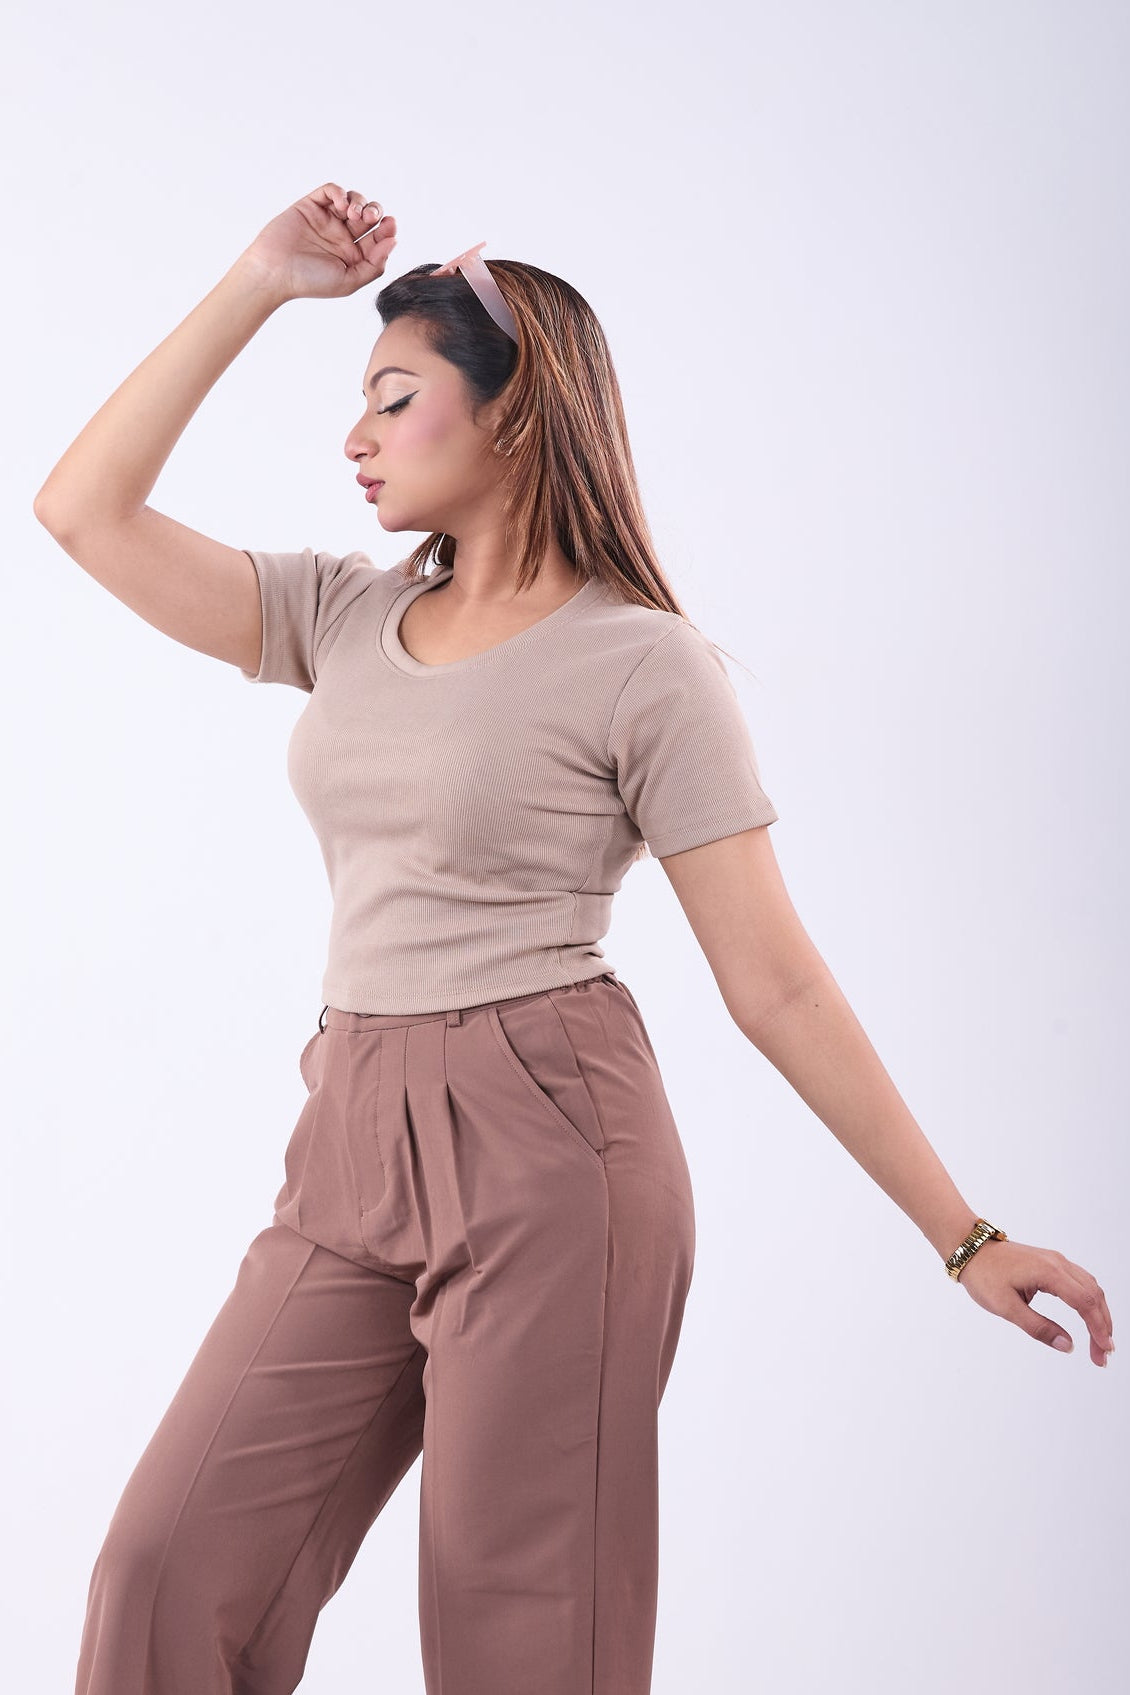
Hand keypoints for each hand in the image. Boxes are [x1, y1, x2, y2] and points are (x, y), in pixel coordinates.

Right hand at [234, 182, 397, 303]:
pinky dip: (339, 192)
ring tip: (353, 213)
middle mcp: (342, 236)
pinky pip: (330, 191)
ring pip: (353, 200)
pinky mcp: (311, 206)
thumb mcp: (349, 280)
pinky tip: (340, 205)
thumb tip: (393, 242)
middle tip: (370, 217)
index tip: (390, 226)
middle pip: (368, 215)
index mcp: (353, 255)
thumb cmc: (310, 282)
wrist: (275, 272)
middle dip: (375, 211)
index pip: (377, 237)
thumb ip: (374, 265)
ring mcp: (327, 219)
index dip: (387, 229)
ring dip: (359, 201)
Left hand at [957, 1238, 1113, 1366]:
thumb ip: (1037, 1327)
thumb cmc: (984, 1275)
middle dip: (1102, 1326)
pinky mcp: (1051, 1262)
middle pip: (1094, 1295)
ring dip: (1099, 1314)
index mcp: (1049, 1272)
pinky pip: (1080, 1281)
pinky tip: (1090, 1317)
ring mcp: (1056, 1260)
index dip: (1098, 1328)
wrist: (970, 1249)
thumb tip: (1067, 1346)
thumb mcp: (1006, 1307)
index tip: (1104, 1351)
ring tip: (1100, 1341)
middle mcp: (1058, 1263)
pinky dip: (1090, 1301)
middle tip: (1103, 1355)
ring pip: (1090, 1287)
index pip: (1085, 1302)